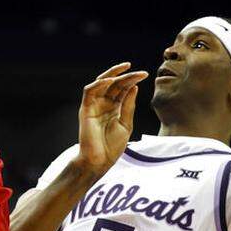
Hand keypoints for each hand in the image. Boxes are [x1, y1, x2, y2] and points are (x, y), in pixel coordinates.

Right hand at [74, 62, 148, 177]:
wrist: (99, 161)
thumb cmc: (112, 146)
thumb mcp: (126, 124)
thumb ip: (128, 106)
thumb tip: (134, 87)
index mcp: (114, 107)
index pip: (123, 88)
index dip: (133, 80)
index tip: (145, 74)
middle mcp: (104, 103)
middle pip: (114, 83)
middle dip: (127, 76)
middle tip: (141, 73)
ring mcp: (94, 105)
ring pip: (102, 82)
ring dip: (113, 74)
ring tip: (127, 69)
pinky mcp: (85, 109)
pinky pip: (89, 91)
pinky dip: (99, 83)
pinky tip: (111, 80)